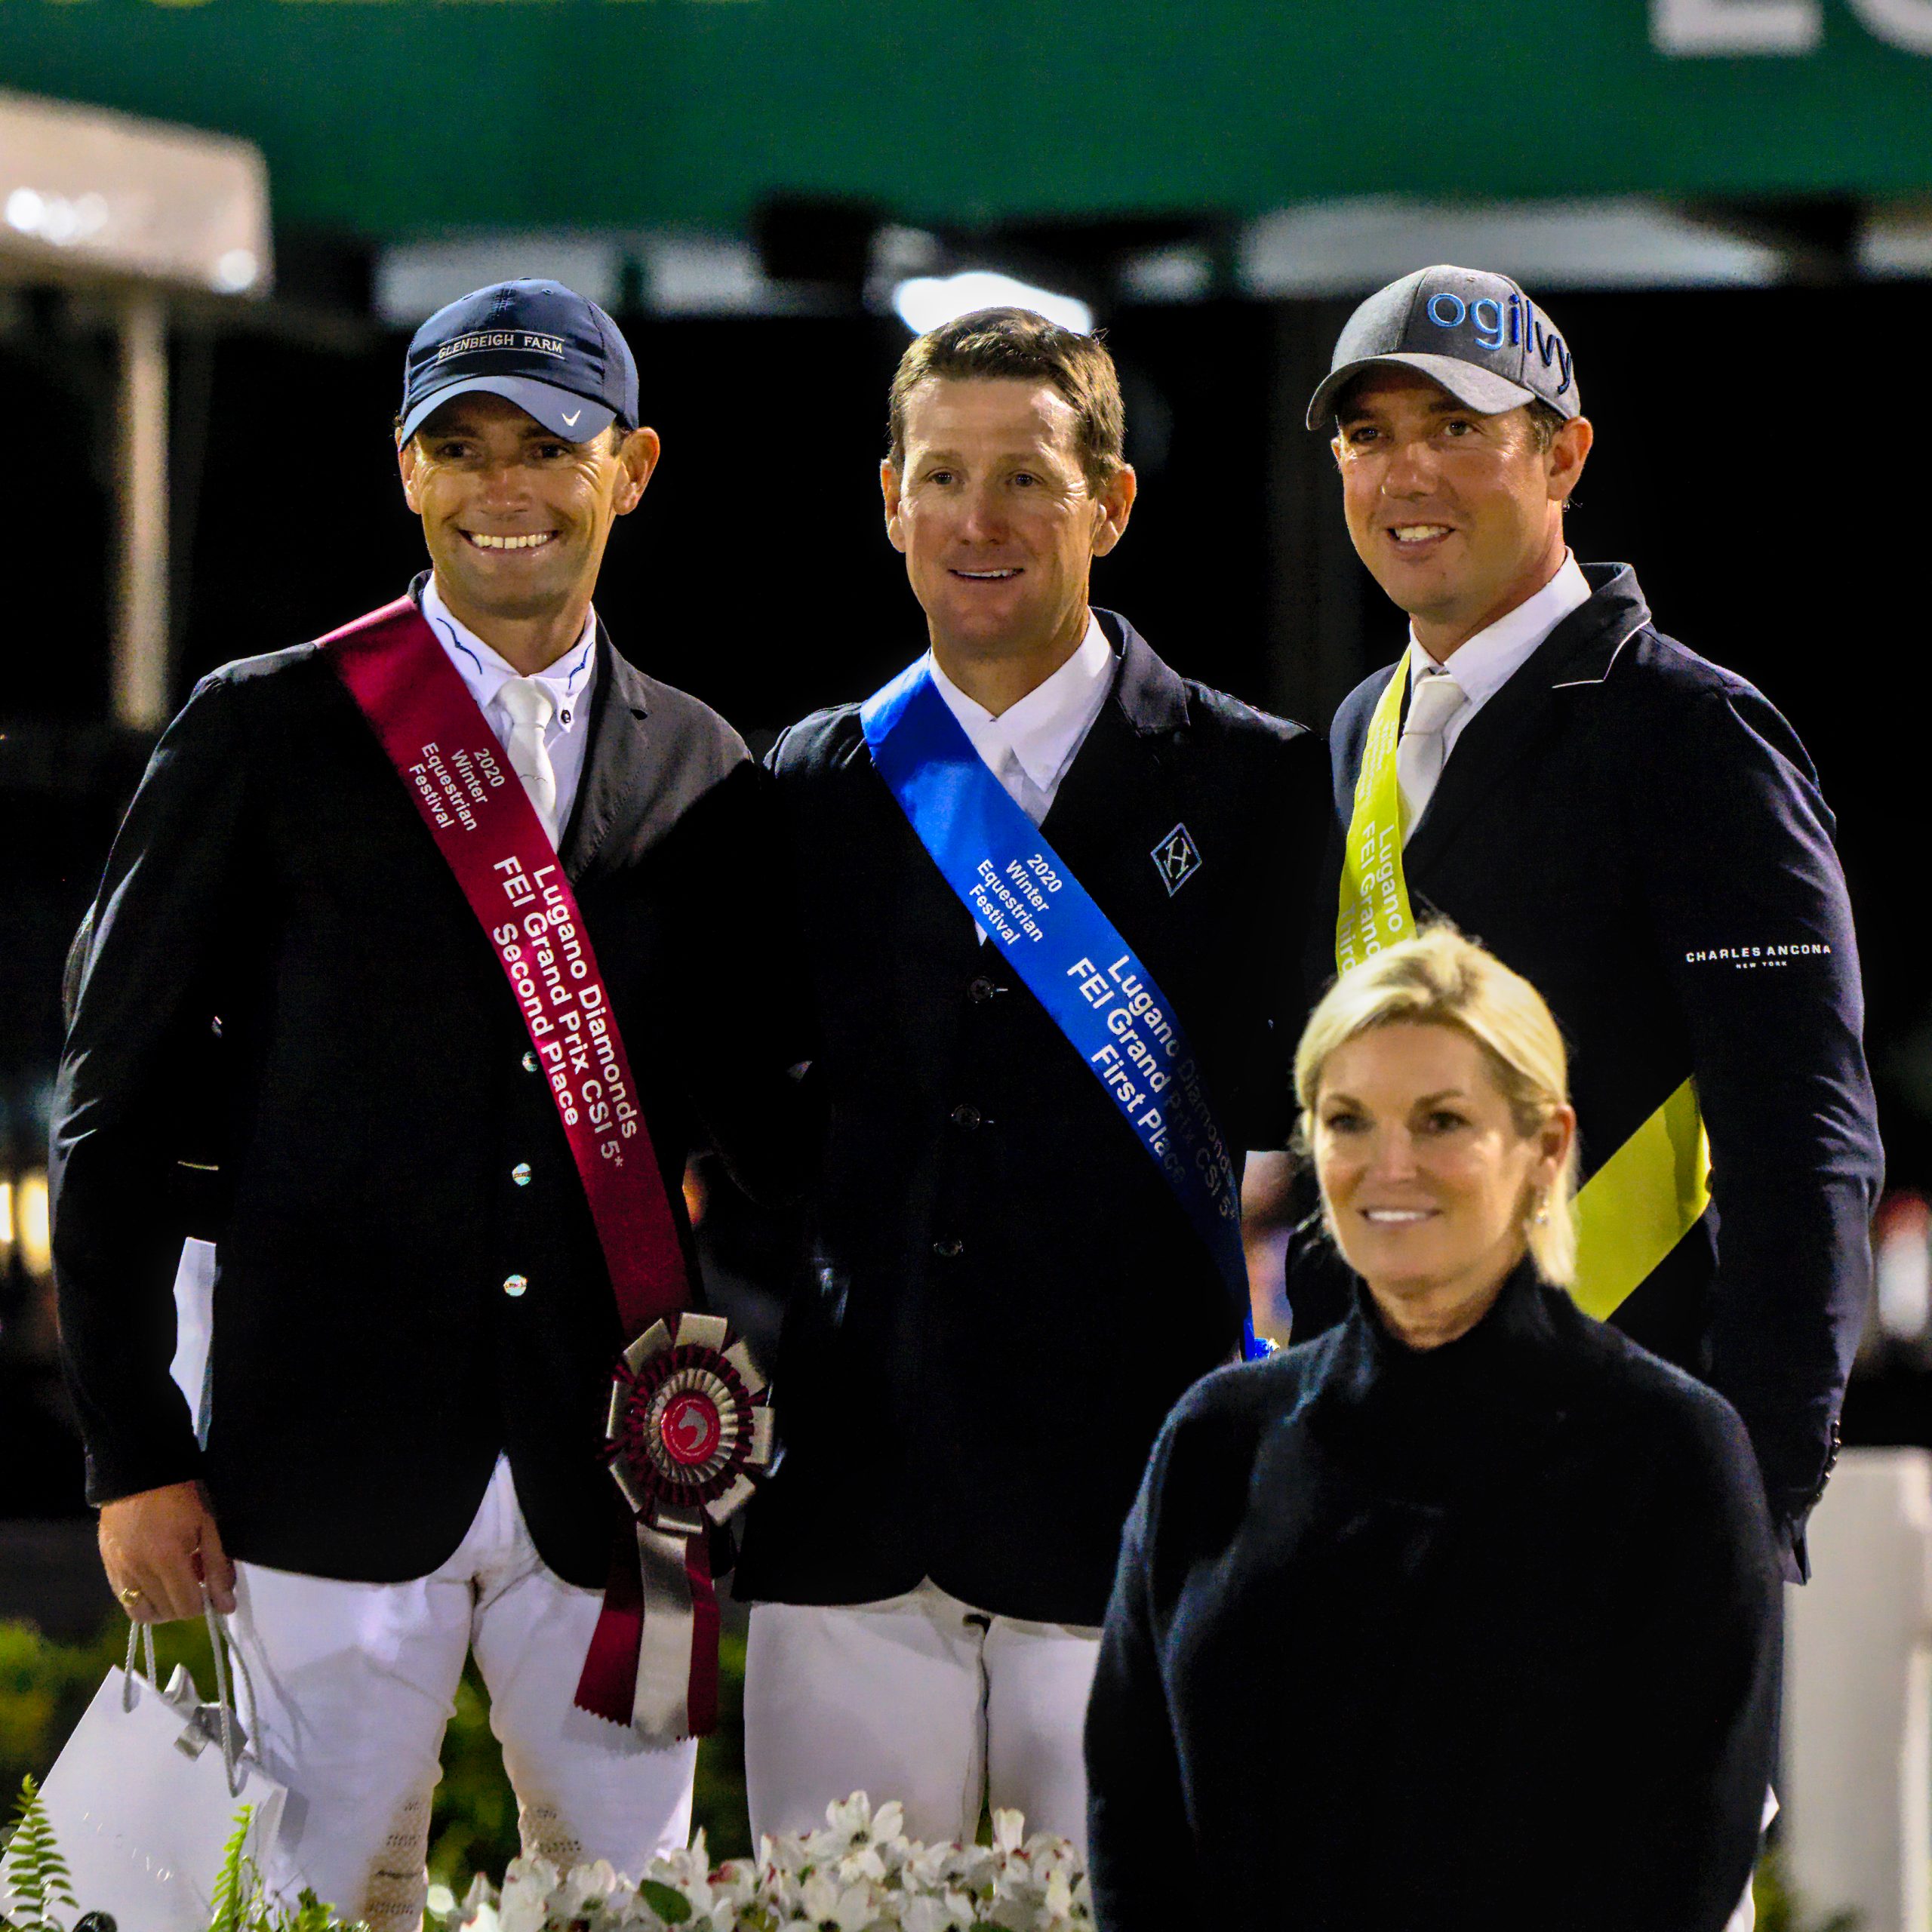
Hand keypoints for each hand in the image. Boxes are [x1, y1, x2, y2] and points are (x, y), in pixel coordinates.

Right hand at [99, 1480, 235, 1622]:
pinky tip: (155, 1582)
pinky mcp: (107, 1570)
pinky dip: (143, 1601)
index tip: (210, 1589)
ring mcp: (119, 1573)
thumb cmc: (180, 1498)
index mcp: (167, 1559)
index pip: (187, 1606)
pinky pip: (124, 1601)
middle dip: (186, 1604)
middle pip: (166, 1613)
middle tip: (194, 1581)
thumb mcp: (207, 1528)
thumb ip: (217, 1568)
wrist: (138, 1477)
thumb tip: (226, 1606)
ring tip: (174, 1586)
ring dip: (163, 1609)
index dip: (204, 1603)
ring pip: (142, 1614)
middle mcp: (139, 1572)